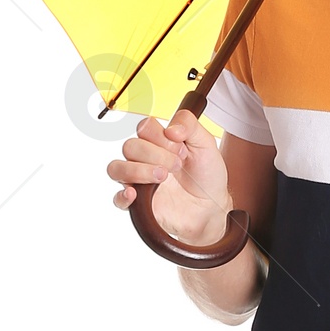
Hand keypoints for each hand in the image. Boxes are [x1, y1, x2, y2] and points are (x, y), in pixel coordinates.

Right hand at [106, 110, 231, 246]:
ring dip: (138, 170)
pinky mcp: (139, 204)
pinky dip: (122, 196)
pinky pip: (118, 199)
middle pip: (130, 146)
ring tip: (162, 176)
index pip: (144, 128)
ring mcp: (139, 180)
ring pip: (117, 168)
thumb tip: (171, 128)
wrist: (212, 205)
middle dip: (154, 154)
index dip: (160, 135)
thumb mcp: (206, 144)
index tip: (181, 147)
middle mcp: (145, 159)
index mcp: (158, 142)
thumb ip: (190, 125)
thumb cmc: (206, 174)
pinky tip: (134, 194)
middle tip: (177, 165)